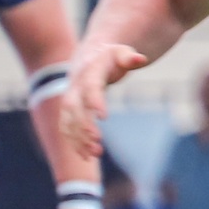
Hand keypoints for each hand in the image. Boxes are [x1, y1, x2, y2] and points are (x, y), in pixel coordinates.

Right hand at [60, 42, 146, 161]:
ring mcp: (70, 98)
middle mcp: (75, 86)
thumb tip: (141, 59)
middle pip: (74, 107)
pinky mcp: (68, 110)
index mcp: (89, 71)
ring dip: (78, 138)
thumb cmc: (110, 56)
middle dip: (83, 125)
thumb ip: (130, 57)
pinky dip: (74, 142)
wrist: (88, 56)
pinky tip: (86, 156)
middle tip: (97, 141)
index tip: (104, 117)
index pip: (90, 87)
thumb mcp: (122, 52)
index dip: (95, 101)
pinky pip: (66, 127)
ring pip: (67, 120)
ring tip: (95, 153)